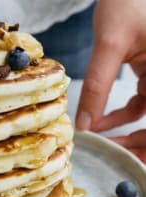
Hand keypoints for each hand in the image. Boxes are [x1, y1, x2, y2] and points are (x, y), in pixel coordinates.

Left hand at [76, 0, 145, 162]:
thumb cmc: (128, 1)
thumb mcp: (111, 44)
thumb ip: (97, 85)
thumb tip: (84, 124)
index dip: (144, 146)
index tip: (120, 155)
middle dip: (137, 143)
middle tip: (110, 152)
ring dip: (124, 130)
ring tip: (98, 136)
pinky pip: (141, 102)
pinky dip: (121, 114)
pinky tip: (99, 118)